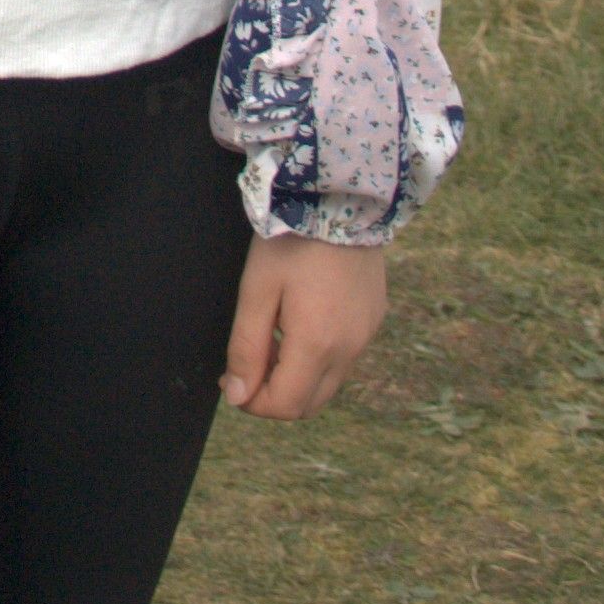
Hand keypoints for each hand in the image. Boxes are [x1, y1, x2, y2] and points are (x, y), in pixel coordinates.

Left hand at [221, 234, 387, 421]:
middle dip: (274, 396)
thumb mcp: (256, 290)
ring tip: (270, 341)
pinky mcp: (374, 319)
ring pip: (329, 384)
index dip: (252, 402)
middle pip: (309, 404)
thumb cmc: (291, 240)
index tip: (229, 380)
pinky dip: (318, 359)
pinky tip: (298, 325)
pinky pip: (344, 358)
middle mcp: (349, 350)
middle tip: (247, 365)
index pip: (285, 406)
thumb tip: (237, 395)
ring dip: (297, 379)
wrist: (340, 197)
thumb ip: (246, 347)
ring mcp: (366, 335)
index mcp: (318, 345)